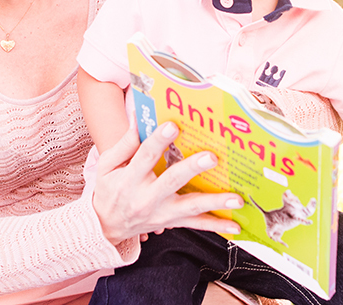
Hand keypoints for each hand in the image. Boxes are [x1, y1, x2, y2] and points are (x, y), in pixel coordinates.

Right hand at [92, 121, 243, 243]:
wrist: (106, 226)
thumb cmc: (108, 190)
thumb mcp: (107, 166)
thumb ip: (125, 142)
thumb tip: (138, 115)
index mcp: (129, 179)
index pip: (145, 156)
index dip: (159, 140)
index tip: (173, 125)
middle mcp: (147, 198)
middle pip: (172, 181)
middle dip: (192, 169)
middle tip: (211, 157)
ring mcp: (162, 213)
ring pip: (191, 207)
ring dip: (215, 202)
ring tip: (236, 197)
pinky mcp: (172, 222)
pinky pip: (196, 224)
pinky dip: (217, 225)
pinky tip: (236, 224)